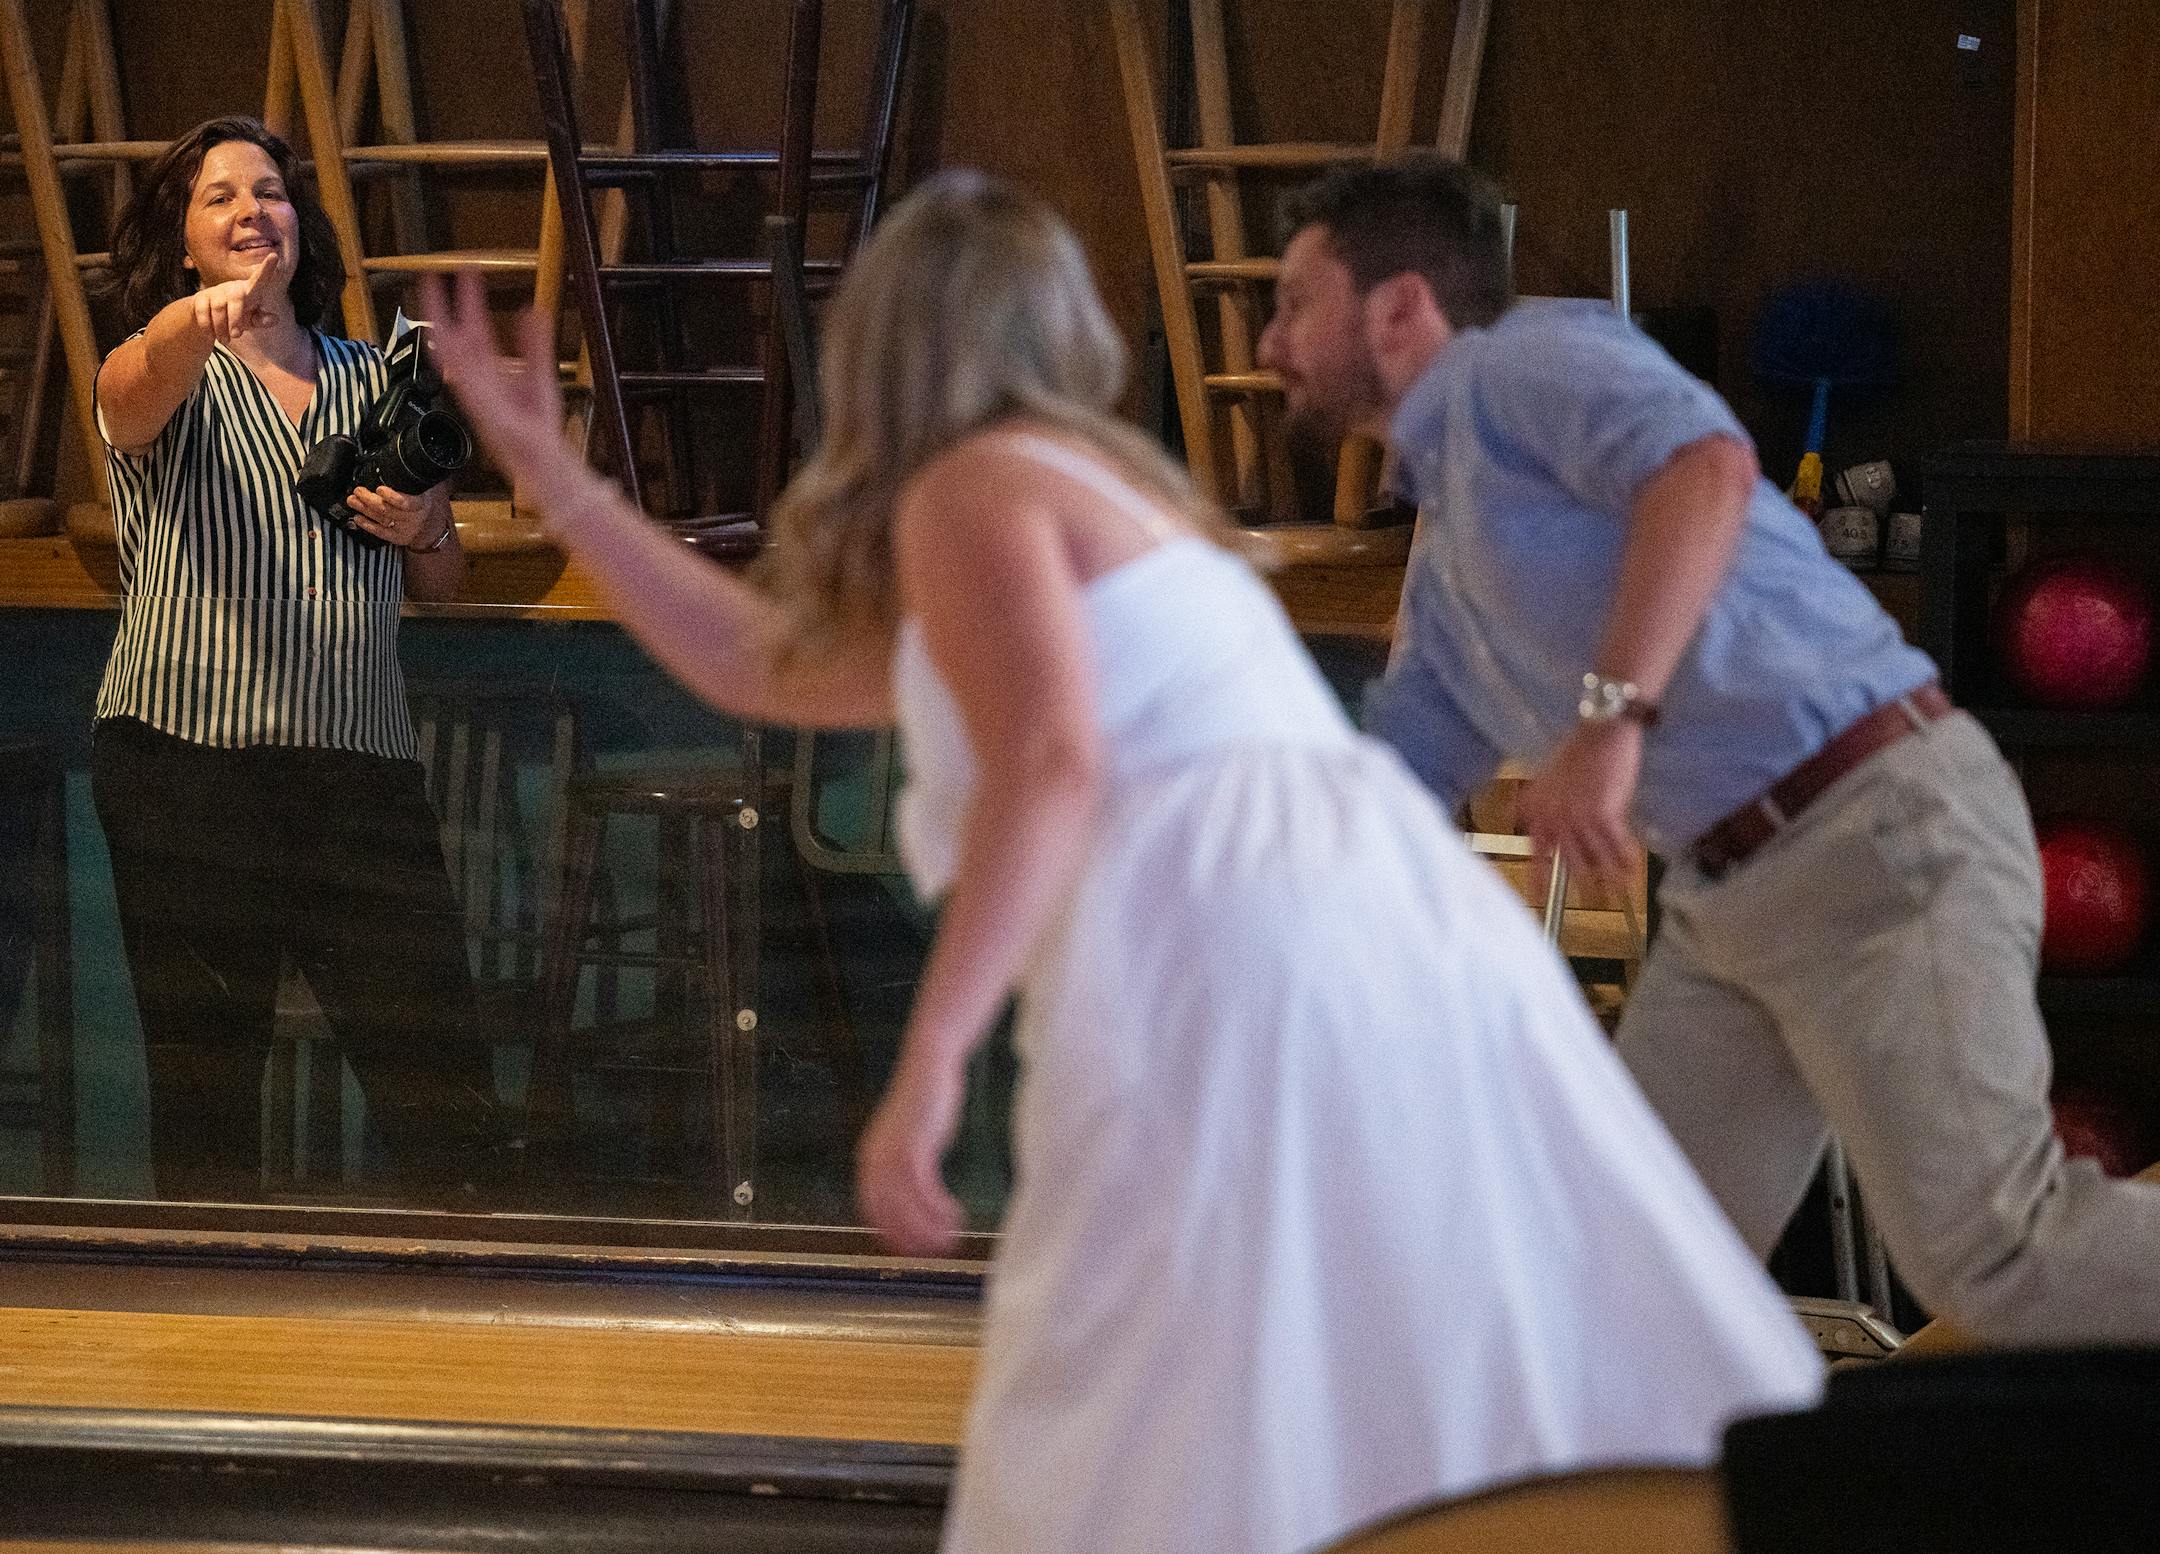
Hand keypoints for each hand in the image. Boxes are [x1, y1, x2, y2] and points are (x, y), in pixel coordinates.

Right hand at [190, 251, 279, 343]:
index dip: (267, 268)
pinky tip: (211, 335)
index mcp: (249, 291)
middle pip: (236, 298)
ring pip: (218, 308)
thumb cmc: (237, 316)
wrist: (209, 319)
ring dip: (221, 327)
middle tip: (236, 335)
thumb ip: (261, 319)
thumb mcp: (251, 320)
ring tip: (226, 340)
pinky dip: (208, 326)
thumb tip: (274, 319)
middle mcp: (233, 287)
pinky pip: (203, 312)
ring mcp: (216, 291)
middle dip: (236, 319)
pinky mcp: (200, 298)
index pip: (260, 279)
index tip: (274, 256)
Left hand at [346, 484, 442, 547]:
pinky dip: (367, 525)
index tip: (379, 488)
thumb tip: (399, 461)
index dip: (392, 497)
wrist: (429, 524)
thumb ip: (412, 479)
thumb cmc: (422, 501)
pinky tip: (357, 517)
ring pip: (381, 519)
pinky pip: (380, 532)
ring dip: (364, 509)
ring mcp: (404, 529)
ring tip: (352, 500)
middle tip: (358, 491)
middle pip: (388, 510)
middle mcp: (412, 518)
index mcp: (420, 504)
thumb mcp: (424, 489)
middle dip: (370, 500)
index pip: (406, 502)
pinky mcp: (397, 537)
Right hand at [419, 270, 580, 520]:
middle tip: (433, 275)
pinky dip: (454, 362)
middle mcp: (477, 380)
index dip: (469, 302)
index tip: (465, 275)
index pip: (475, 330)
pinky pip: (464, 380)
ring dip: (441, 324)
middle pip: (456, 335)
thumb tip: (534, 311)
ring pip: (451, 352)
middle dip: (444, 307)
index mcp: (490, 371)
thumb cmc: (540, 426)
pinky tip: (445, 340)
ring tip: (432, 295)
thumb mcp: (540, 375)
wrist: (544, 460)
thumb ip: (535, 344)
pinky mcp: (480, 409)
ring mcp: (475, 393)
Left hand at [855, 1051, 966, 1256]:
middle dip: (910, 1239)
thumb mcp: (910, 1138)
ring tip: (951, 1240)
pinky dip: (940, 1209)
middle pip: (888, 1214)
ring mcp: (893, 1153)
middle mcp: (875, 1159)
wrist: (929, 1065)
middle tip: (934, 1254)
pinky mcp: (915, 1146)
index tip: (910, 1252)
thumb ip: (907, 1164)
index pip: (872, 1209)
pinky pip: (926, 1190)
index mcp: (870, 1159)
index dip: (890, 1235)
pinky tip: (956, 1216)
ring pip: (908, 1206)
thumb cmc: (924, 1101)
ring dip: (930, 1229)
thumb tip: (914, 1193)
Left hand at [1519, 719, 1644, 884]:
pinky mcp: (1604, 815)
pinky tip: (1633, 871)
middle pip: (1569, 862)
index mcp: (1538, 811)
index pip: (1536, 852)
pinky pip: (1616, 847)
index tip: (1540, 900)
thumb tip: (1548, 834)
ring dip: (1608, 878)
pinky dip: (1626, 860)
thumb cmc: (1578, 752)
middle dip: (1584, 883)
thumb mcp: (1549, 780)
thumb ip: (1546, 807)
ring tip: (1617, 892)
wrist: (1600, 731)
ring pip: (1595, 859)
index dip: (1539, 879)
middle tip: (1594, 899)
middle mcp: (1554, 819)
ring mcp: (1578, 819)